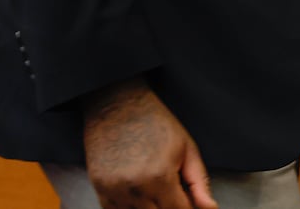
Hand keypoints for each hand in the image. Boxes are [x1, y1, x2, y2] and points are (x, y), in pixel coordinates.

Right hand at [82, 78, 216, 208]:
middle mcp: (136, 188)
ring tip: (154, 189)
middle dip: (169, 207)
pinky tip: (137, 195)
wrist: (116, 102)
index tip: (186, 200)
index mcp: (160, 177)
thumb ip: (199, 183)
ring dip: (149, 208)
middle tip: (170, 191)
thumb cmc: (154, 121)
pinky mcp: (100, 188)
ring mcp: (115, 190)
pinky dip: (129, 208)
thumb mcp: (186, 147)